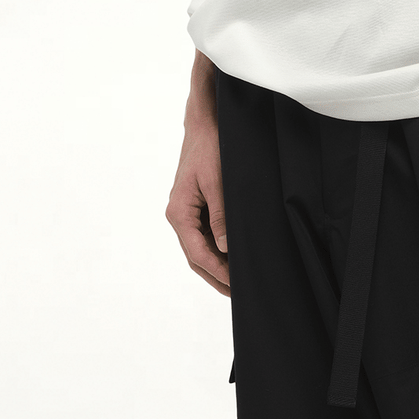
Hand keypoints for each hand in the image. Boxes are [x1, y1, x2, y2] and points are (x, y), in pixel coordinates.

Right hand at [166, 91, 229, 294]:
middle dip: (217, 277)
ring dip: (216, 267)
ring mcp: (186, 213)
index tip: (237, 285)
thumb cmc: (210, 148)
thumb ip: (221, 216)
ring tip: (237, 284)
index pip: (198, 253)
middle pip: (196, 257)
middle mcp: (178, 216)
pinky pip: (204, 236)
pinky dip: (217, 251)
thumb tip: (224, 248)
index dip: (219, 272)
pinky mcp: (195, 208)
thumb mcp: (218, 182)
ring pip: (199, 250)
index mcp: (179, 212)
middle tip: (239, 294)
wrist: (204, 124)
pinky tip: (233, 259)